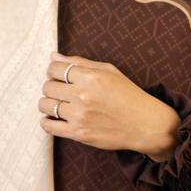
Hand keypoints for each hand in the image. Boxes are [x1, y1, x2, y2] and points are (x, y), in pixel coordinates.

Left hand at [39, 53, 181, 160]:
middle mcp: (83, 95)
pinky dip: (47, 122)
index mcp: (90, 76)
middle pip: (48, 87)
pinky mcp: (79, 133)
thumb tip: (53, 56)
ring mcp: (80, 115)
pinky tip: (55, 119)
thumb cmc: (128, 95)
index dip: (53, 71)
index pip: (54, 69)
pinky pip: (49, 126)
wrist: (145, 124)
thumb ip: (79, 62)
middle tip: (60, 91)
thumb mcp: (108, 71)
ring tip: (58, 104)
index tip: (58, 76)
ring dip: (47, 104)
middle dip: (51, 87)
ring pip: (45, 105)